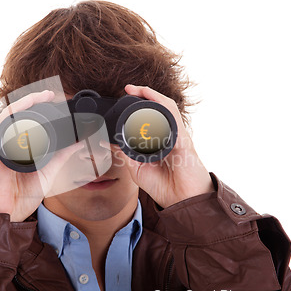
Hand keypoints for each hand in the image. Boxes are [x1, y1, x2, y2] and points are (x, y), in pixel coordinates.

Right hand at [0, 90, 82, 221]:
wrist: (5, 214)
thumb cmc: (20, 195)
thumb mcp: (47, 172)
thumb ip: (61, 156)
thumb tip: (79, 142)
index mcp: (19, 146)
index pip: (27, 120)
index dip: (38, 107)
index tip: (54, 97)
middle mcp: (7, 143)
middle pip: (16, 114)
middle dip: (31, 100)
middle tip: (49, 93)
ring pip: (8, 117)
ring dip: (23, 104)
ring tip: (39, 97)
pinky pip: (1, 130)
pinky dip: (12, 119)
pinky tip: (23, 112)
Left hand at [118, 85, 214, 207]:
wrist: (181, 202)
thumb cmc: (164, 186)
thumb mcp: (136, 169)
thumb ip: (124, 154)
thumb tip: (107, 141)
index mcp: (158, 141)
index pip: (148, 118)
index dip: (136, 106)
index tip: (120, 100)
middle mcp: (168, 135)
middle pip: (157, 108)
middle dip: (143, 95)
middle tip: (127, 89)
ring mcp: (176, 135)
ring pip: (165, 107)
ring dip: (151, 95)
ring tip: (137, 89)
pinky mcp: (182, 140)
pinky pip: (172, 117)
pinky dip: (161, 105)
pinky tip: (151, 98)